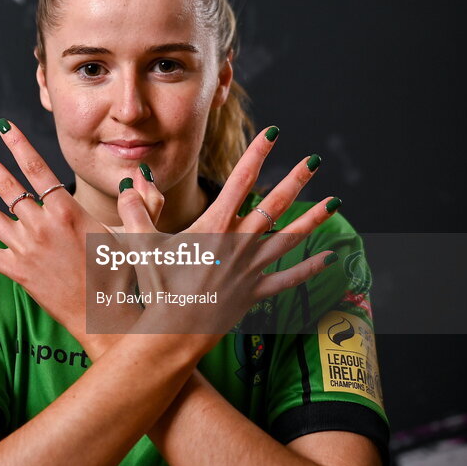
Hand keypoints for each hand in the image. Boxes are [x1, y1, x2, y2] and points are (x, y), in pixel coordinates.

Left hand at [0, 119, 162, 353]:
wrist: (108, 319)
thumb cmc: (126, 278)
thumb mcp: (137, 235)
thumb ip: (141, 202)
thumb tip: (140, 175)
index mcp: (68, 212)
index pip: (37, 169)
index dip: (19, 146)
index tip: (4, 127)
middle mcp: (42, 227)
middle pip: (7, 187)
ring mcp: (27, 251)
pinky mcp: (19, 274)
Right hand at [115, 126, 341, 350]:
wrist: (174, 332)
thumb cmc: (157, 287)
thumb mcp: (142, 245)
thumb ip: (136, 211)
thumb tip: (131, 182)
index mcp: (215, 226)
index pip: (241, 181)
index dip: (257, 153)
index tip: (273, 133)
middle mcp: (239, 244)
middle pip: (274, 205)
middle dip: (295, 180)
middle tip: (315, 161)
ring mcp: (250, 269)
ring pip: (289, 238)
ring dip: (313, 219)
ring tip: (335, 201)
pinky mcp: (255, 293)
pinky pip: (288, 279)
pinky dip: (309, 269)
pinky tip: (330, 258)